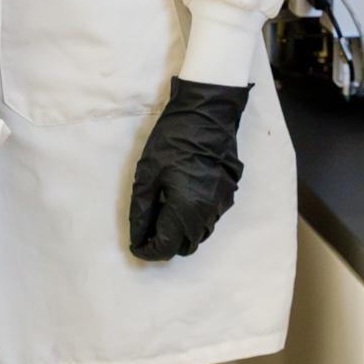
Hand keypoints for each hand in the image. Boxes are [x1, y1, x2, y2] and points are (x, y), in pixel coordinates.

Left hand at [128, 77, 251, 260]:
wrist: (208, 113)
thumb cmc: (173, 139)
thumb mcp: (148, 173)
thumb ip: (141, 209)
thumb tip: (137, 235)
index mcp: (186, 210)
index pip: (166, 247)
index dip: (147, 250)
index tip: (135, 244)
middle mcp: (208, 213)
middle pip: (185, 246)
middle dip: (164, 244)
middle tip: (146, 229)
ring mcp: (222, 204)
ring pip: (200, 234)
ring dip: (180, 233)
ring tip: (161, 213)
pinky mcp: (228, 194)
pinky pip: (210, 219)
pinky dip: (193, 220)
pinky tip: (180, 201)